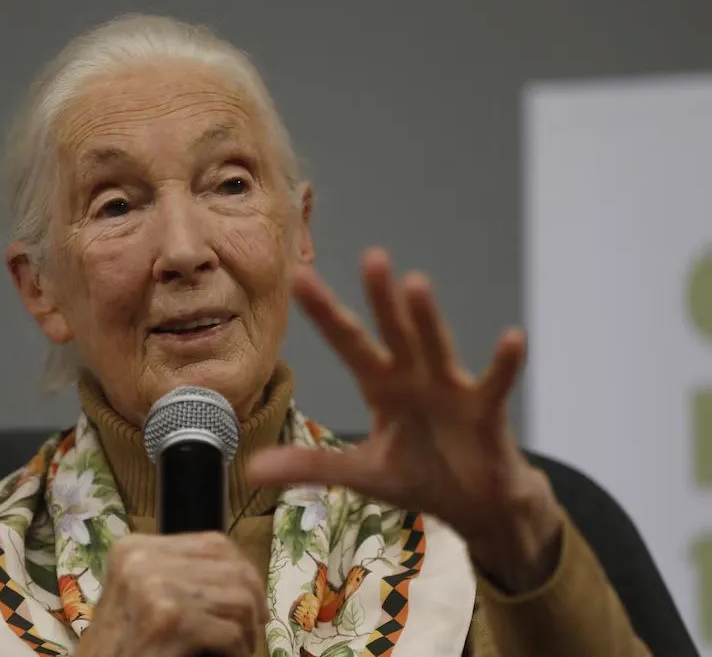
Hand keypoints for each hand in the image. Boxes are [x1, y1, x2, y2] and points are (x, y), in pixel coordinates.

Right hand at [78, 532, 268, 656]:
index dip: (244, 570)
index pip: (214, 543)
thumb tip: (239, 571)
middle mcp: (142, 560)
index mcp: (135, 548)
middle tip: (252, 629)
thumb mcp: (140, 595)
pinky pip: (230, 633)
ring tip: (237, 647)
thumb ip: (177, 574)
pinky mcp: (168, 622)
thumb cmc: (120, 643)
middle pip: (231, 569)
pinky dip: (238, 650)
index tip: (253, 599)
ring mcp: (154, 589)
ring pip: (238, 599)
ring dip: (246, 630)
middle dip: (252, 601)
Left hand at [248, 249, 562, 591]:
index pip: (348, 343)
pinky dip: (505, 363)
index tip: (299, 277)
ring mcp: (451, 390)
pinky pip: (496, 384)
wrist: (476, 504)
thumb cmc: (420, 475)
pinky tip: (513, 338)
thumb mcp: (359, 474)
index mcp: (381, 386)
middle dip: (381, 298)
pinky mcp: (486, 412)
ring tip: (417, 284)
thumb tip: (249, 470)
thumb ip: (310, 467)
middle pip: (393, 332)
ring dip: (427, 319)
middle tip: (371, 257)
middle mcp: (413, 377)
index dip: (325, 313)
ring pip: (436, 347)